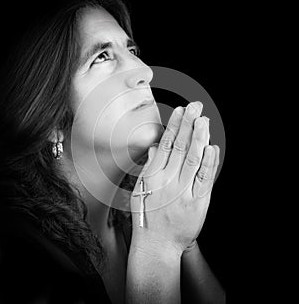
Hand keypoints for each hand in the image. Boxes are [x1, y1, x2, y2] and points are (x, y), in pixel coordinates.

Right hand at [130, 102, 219, 254]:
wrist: (156, 245)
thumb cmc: (148, 217)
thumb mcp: (141, 191)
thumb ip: (149, 167)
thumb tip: (155, 148)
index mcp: (153, 176)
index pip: (165, 144)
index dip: (174, 126)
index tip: (180, 111)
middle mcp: (167, 181)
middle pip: (180, 147)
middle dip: (188, 125)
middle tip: (195, 107)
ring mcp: (182, 192)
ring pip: (192, 159)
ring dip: (199, 138)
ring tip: (204, 120)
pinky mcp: (196, 203)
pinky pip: (204, 180)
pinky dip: (209, 163)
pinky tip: (212, 147)